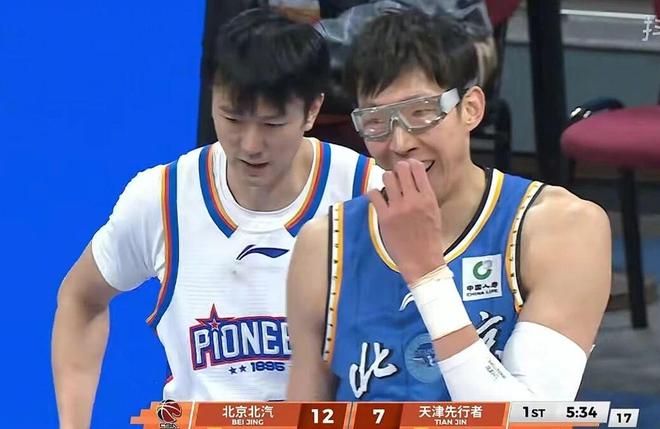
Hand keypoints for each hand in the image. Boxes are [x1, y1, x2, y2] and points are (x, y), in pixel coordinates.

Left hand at [367, 159, 445, 284]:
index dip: (410, 165)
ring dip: (386, 180)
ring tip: (388, 188)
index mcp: (428, 198)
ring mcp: (398, 208)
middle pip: (401, 169)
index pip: (417, 168)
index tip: (407, 168)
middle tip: (396, 177)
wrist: (422, 261)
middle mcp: (413, 200)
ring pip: (387, 178)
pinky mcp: (385, 217)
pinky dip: (374, 194)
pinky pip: (374, 194)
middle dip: (397, 170)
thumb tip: (416, 179)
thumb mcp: (435, 212)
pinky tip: (378, 199)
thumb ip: (425, 195)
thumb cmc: (429, 238)